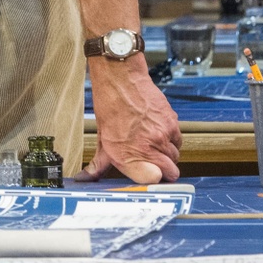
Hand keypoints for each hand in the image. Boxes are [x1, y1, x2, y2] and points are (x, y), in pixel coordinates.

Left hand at [77, 55, 181, 183]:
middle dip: (165, 170)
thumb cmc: (110, 108)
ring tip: (154, 145)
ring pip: (175, 155)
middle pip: (171, 171)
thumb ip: (98, 164)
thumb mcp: (101, 139)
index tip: (153, 178)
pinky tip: (159, 132)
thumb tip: (83, 178)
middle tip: (154, 163)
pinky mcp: (172, 122)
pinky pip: (178, 140)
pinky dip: (172, 140)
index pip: (155, 181)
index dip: (156, 181)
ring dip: (168, 154)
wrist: (121, 80)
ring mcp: (162, 135)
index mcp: (128, 155)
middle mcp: (148, 147)